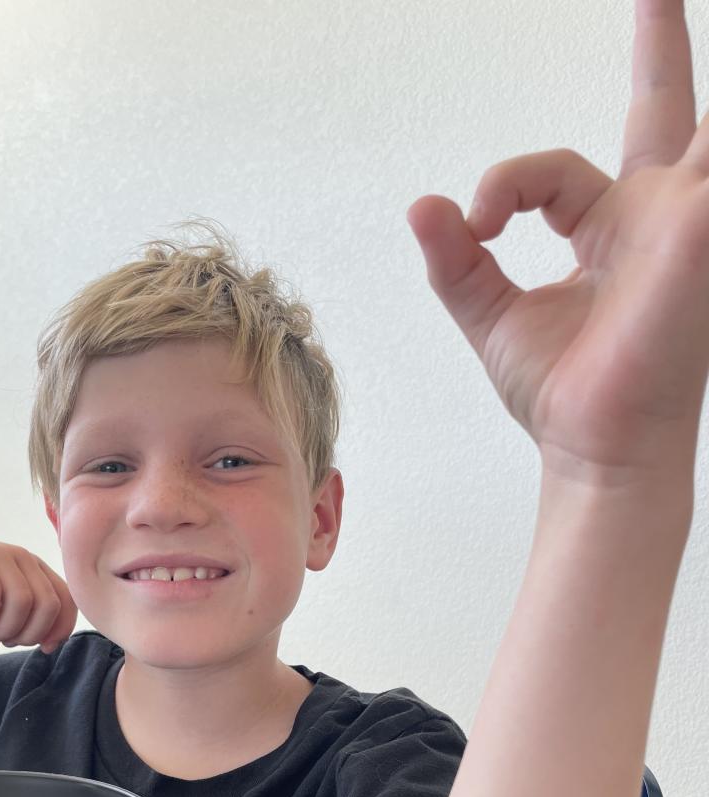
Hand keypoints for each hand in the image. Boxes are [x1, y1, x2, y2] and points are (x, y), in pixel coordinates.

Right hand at [0, 533, 76, 652]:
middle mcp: (23, 557)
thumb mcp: (4, 606)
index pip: (67, 600)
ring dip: (5, 630)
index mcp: (37, 569)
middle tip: (5, 642)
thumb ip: (29, 620)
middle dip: (29, 634)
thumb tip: (49, 644)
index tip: (43, 649)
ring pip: (22, 600)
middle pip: (48, 604)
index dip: (61, 629)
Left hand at [408, 0, 708, 485]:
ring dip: (671, 75)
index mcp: (609, 229)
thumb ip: (457, 260)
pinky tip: (697, 154)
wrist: (595, 448)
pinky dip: (704, 152)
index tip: (477, 221)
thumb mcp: (493, 317)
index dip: (505, 185)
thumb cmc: (562, 396)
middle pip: (662, 111)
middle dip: (658, 46)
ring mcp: (687, 221)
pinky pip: (708, 165)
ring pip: (697, 131)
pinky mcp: (699, 232)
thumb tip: (420, 205)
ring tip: (663, 6)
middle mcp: (654, 218)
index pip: (553, 172)